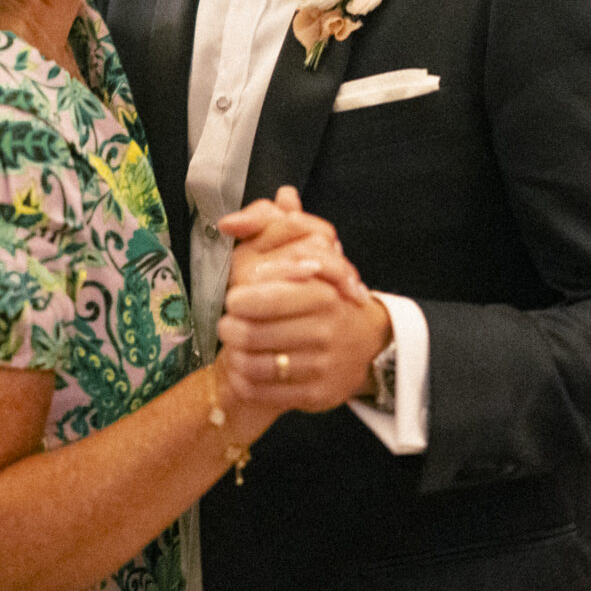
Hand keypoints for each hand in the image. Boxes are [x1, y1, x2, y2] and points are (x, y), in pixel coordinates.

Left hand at [218, 186, 391, 410]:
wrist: (365, 345)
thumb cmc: (327, 296)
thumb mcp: (310, 256)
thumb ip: (288, 224)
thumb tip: (280, 195)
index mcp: (323, 293)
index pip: (266, 297)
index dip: (240, 299)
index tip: (233, 297)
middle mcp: (325, 330)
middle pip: (254, 334)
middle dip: (230, 329)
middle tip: (225, 324)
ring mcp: (322, 365)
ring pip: (256, 366)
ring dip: (235, 356)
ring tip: (231, 345)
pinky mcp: (317, 395)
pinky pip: (265, 392)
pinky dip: (245, 381)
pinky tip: (242, 370)